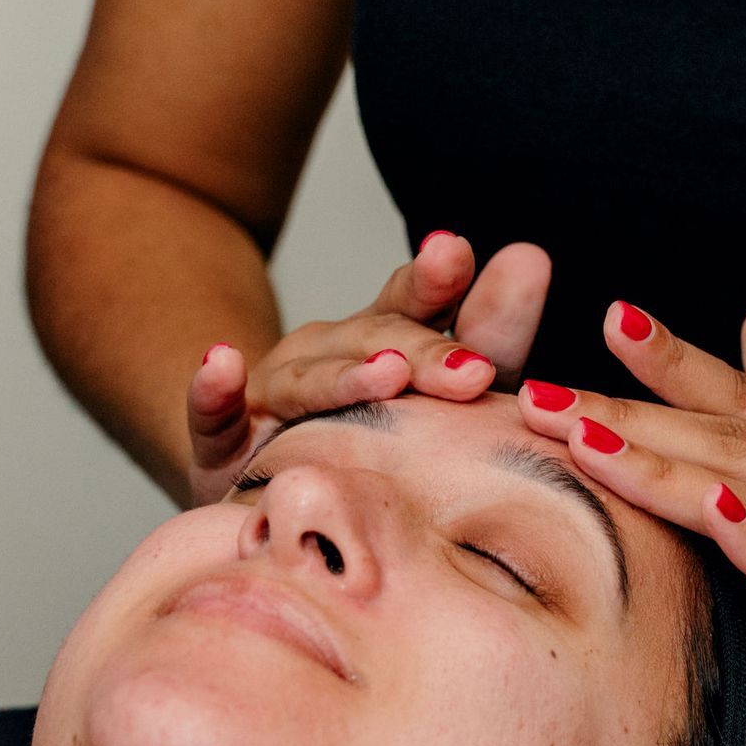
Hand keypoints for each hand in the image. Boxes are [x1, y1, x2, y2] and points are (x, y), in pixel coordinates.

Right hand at [184, 232, 551, 504]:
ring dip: (345, 376)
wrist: (265, 490)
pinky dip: (214, 391)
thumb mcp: (439, 395)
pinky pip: (213, 418)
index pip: (415, 304)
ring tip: (388, 375)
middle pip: (375, 342)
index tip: (459, 254)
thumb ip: (487, 334)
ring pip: (307, 380)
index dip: (437, 280)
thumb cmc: (368, 442)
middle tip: (474, 371)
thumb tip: (532, 256)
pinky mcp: (221, 446)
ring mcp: (271, 397)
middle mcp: (325, 355)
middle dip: (425, 351)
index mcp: (383, 342)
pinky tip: (222, 364)